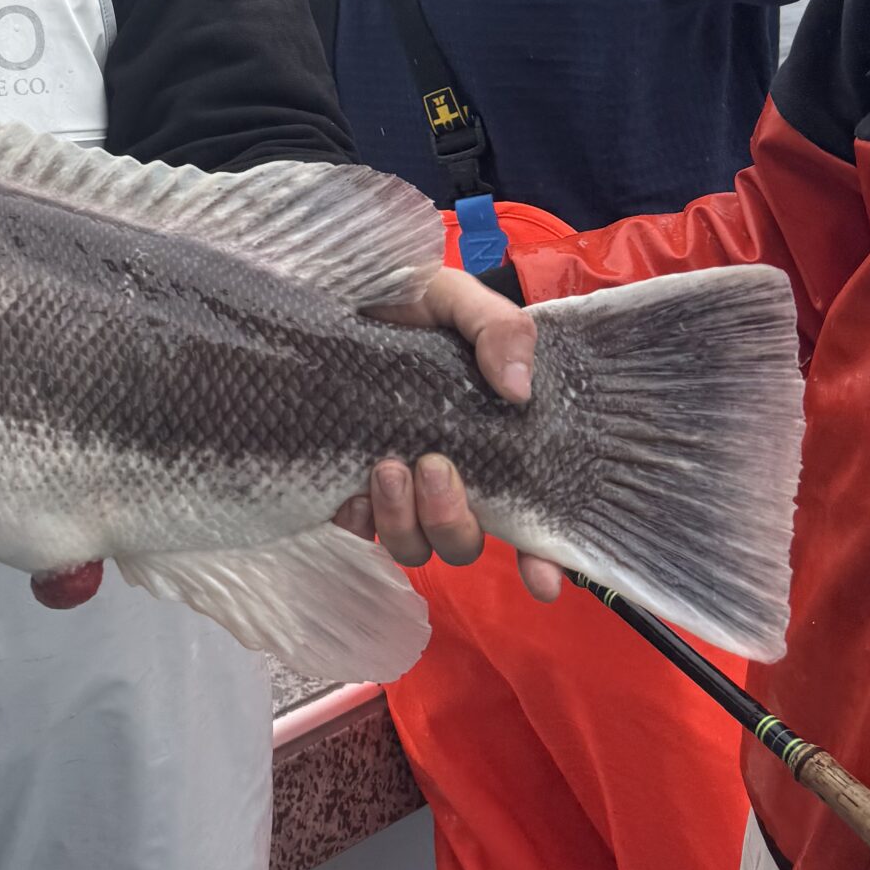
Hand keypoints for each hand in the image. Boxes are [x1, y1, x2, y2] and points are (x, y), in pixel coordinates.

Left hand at [337, 269, 561, 601]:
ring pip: (413, 544)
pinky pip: (358, 529)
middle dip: (453, 519)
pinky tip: (350, 488)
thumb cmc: (399, 293)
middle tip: (431, 466)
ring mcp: (393, 480)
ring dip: (404, 521)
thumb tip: (519, 390)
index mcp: (486, 436)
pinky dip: (359, 518)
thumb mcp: (453, 296)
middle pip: (463, 539)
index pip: (527, 512)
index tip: (544, 581)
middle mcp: (445, 469)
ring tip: (387, 466)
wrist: (324, 288)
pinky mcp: (340, 480)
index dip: (543, 555)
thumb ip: (498, 329)